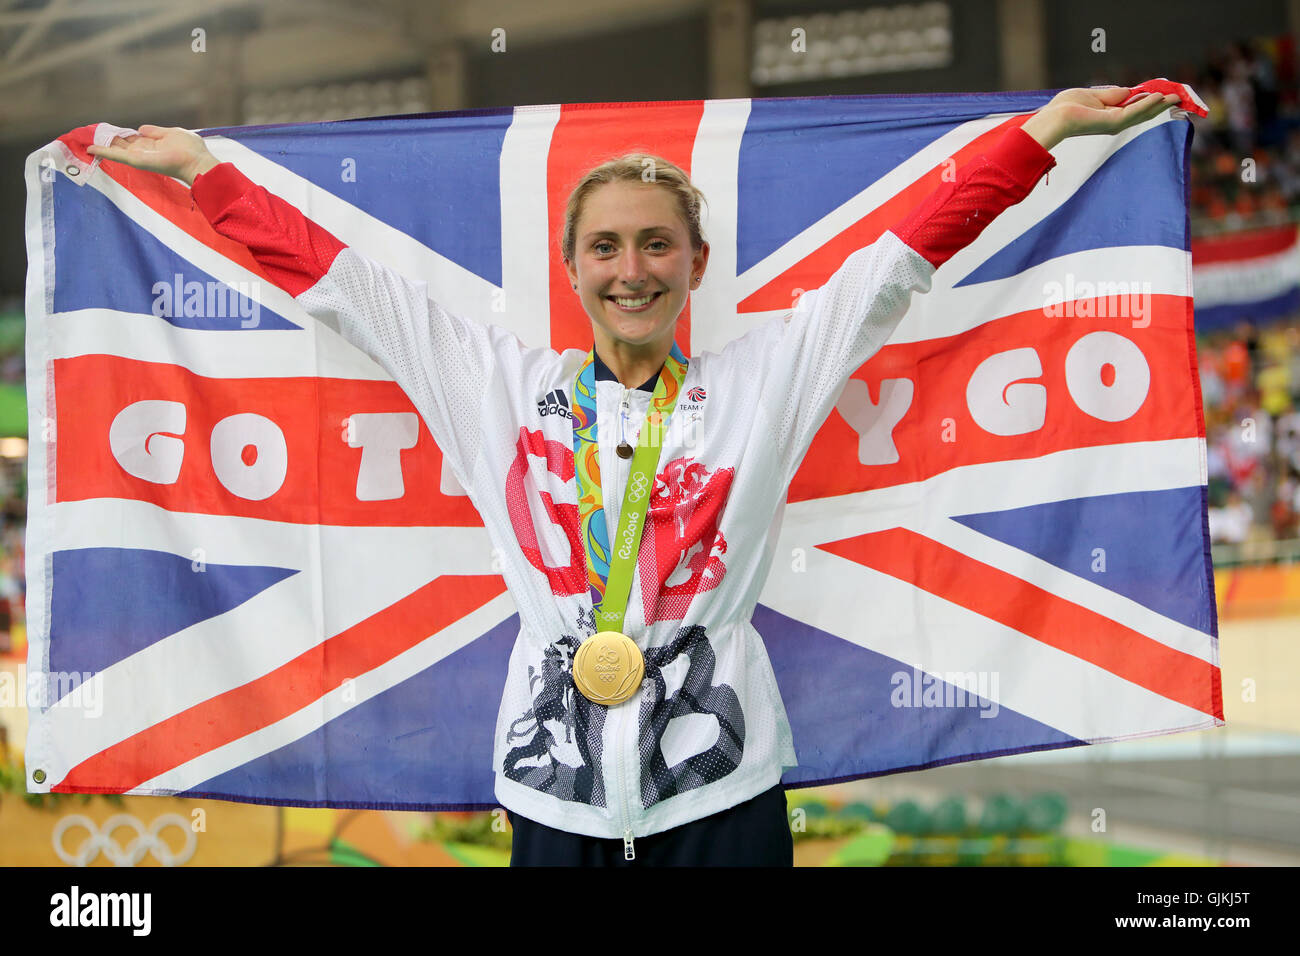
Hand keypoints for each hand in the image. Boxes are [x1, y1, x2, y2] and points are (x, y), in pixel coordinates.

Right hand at [86, 124, 218, 186]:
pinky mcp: (137, 160)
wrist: (196, 162)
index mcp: (152, 144)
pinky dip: (103, 151)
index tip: (108, 131)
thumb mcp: (171, 133)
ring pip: (115, 150)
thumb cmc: (190, 149)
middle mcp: (143, 151)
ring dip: (100, 145)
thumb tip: (140, 128)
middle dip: (107, 140)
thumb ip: (155, 131)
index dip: (120, 135)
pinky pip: (117, 155)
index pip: (132, 139)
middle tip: (90, 135)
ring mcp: (139, 156)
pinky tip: (90, 148)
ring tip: (84, 141)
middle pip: (121, 145)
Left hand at [1021, 87, 1182, 150]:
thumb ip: (1112, 94)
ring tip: (1177, 97)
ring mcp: (1115, 124)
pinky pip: (1135, 112)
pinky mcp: (1113, 122)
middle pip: (1145, 112)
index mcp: (1111, 116)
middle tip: (1180, 97)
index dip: (1151, 100)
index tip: (1166, 92)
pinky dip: (1148, 104)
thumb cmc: (1067, 106)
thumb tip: (1130, 91)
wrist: (1055, 116)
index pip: (1136, 108)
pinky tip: (1160, 97)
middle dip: (1163, 105)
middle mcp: (1116, 122)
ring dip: (1161, 104)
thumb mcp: (1094, 95)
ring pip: (1144, 113)